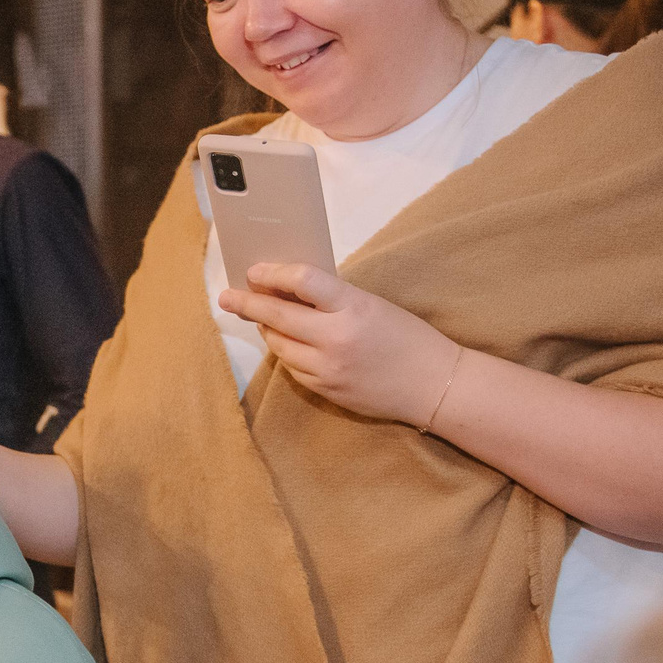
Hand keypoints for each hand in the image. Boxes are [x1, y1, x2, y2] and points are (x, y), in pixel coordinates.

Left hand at [219, 262, 460, 427]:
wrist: (435, 385)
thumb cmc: (408, 337)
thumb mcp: (373, 305)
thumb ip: (333, 298)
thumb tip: (287, 289)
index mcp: (354, 307)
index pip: (302, 281)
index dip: (273, 274)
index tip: (254, 271)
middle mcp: (336, 339)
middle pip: (277, 316)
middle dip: (247, 304)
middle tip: (227, 297)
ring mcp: (328, 369)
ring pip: (279, 345)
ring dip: (267, 329)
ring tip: (261, 317)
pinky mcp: (325, 391)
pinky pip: (292, 368)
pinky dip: (286, 352)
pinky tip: (286, 342)